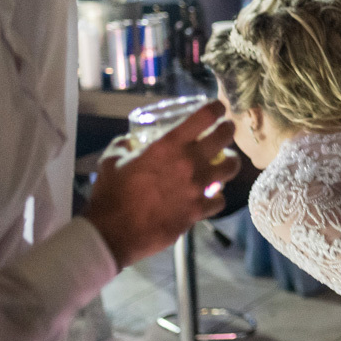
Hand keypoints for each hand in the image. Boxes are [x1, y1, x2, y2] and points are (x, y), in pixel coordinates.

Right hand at [84, 101, 240, 267]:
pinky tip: (211, 196)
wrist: (114, 232)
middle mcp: (189, 162)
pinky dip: (217, 197)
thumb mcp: (112, 160)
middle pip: (225, 137)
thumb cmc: (110, 194)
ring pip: (231, 168)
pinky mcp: (198, 211)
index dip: (216, 109)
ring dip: (230, 162)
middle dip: (228, 130)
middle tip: (226, 130)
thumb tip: (128, 141)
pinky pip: (220, 200)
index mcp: (168, 146)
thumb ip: (123, 146)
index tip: (219, 107)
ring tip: (225, 162)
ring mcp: (197, 187)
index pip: (203, 117)